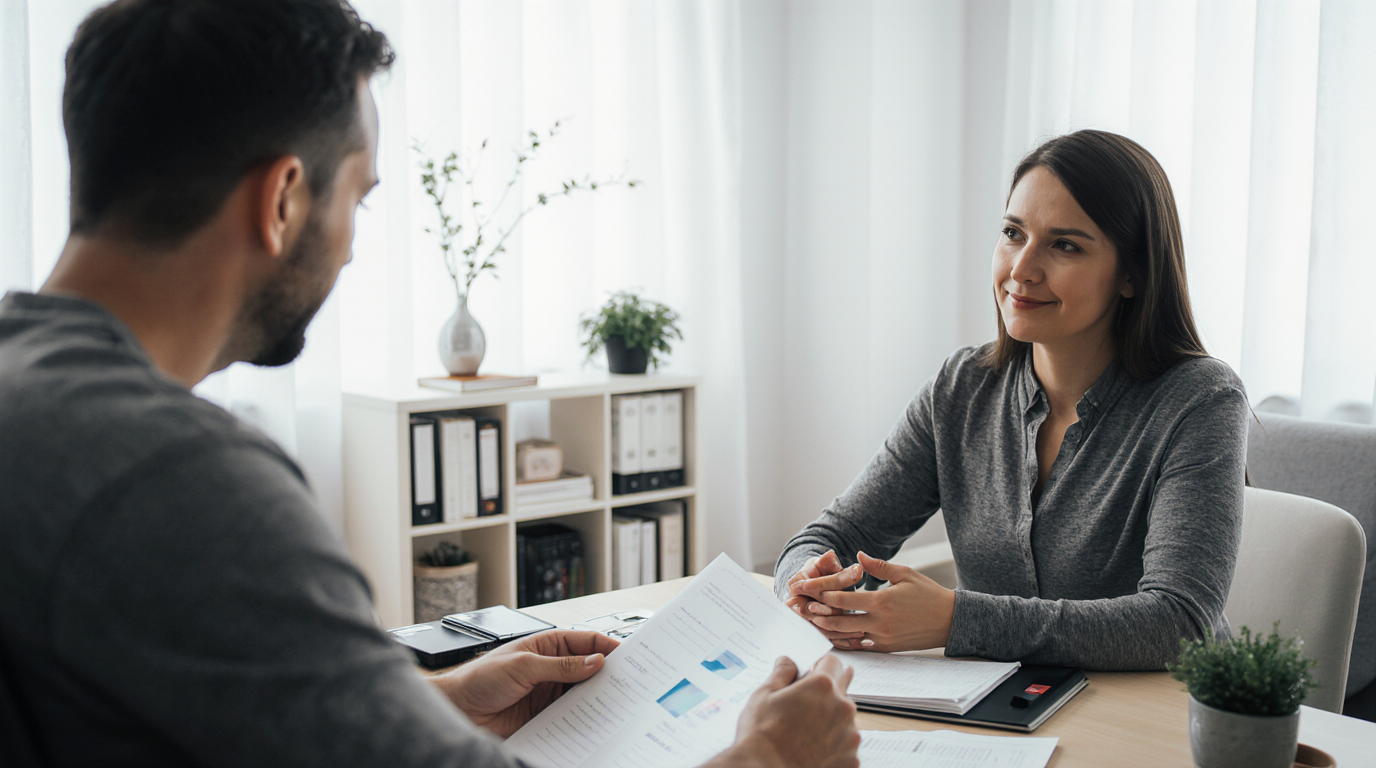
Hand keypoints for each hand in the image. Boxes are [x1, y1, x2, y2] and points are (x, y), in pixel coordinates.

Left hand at [435, 629, 618, 737]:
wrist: (458, 710)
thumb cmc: (479, 678)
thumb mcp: (523, 666)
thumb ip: (560, 666)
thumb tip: (593, 661)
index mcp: (548, 645)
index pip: (587, 641)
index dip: (609, 646)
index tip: (630, 656)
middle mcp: (553, 667)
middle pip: (590, 668)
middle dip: (609, 674)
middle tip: (630, 683)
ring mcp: (550, 692)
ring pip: (584, 693)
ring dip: (598, 698)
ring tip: (615, 704)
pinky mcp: (546, 715)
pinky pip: (572, 715)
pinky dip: (584, 718)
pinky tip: (593, 722)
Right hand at [706, 655, 858, 767]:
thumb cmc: (762, 735)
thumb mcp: (764, 694)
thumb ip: (781, 673)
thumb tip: (788, 662)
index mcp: (823, 686)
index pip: (833, 662)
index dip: (820, 666)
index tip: (811, 673)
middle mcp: (842, 707)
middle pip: (841, 690)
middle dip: (825, 693)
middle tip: (806, 703)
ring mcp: (850, 735)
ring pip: (844, 719)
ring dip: (830, 720)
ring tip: (804, 732)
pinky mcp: (851, 758)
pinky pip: (845, 744)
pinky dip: (833, 744)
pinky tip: (812, 749)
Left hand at [791, 551, 954, 651]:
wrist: (949, 621)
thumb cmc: (928, 594)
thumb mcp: (904, 574)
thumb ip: (879, 566)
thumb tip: (858, 555)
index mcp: (881, 601)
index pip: (842, 598)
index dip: (820, 593)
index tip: (804, 589)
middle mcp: (879, 623)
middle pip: (838, 620)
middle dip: (816, 614)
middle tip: (798, 609)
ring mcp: (882, 638)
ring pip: (846, 637)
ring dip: (826, 629)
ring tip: (808, 622)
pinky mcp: (886, 648)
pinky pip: (859, 646)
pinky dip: (844, 641)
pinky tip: (831, 635)